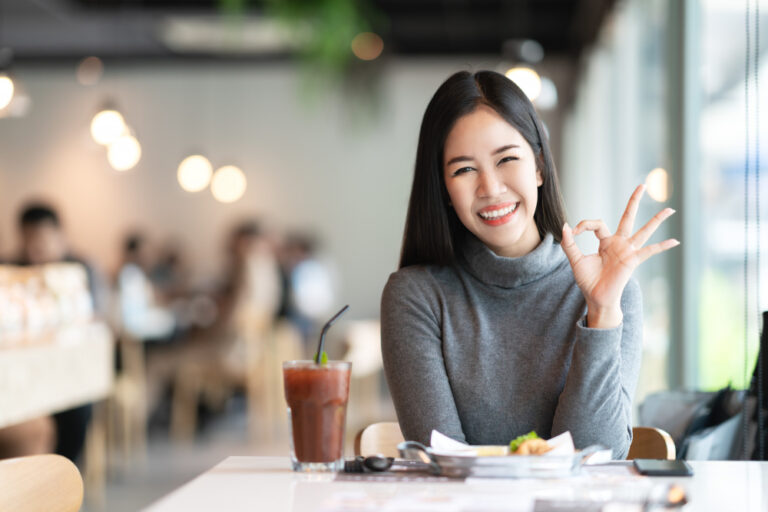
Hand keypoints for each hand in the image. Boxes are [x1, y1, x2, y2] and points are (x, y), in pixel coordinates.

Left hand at [561, 185, 679, 328]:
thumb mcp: (575, 260)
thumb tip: (565, 226)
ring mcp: (628, 251)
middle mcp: (619, 243)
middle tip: (642, 185)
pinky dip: (662, 247)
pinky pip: (649, 251)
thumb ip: (570, 244)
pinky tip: (676, 241)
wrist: (595, 297)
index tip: (574, 231)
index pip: (597, 223)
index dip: (585, 224)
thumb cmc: (587, 280)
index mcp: (605, 241)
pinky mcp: (632, 260)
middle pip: (628, 217)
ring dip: (656, 220)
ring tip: (670, 210)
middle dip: (634, 201)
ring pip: (644, 231)